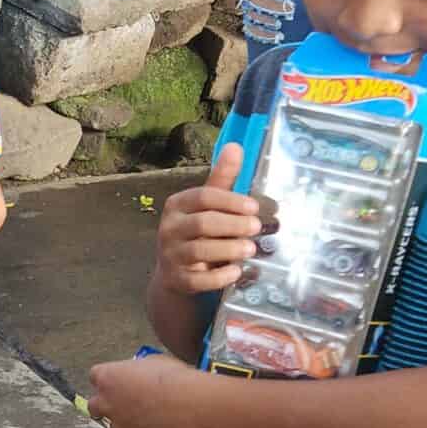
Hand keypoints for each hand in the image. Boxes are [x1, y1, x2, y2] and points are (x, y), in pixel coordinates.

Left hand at [86, 353, 209, 427]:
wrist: (189, 405)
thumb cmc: (173, 378)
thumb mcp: (152, 362)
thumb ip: (136, 372)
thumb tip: (139, 376)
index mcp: (107, 377)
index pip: (96, 376)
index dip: (109, 378)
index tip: (120, 379)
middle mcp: (106, 402)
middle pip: (94, 405)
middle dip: (105, 404)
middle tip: (123, 401)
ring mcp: (118, 424)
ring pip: (114, 424)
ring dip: (125, 420)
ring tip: (148, 414)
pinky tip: (158, 426)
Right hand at [154, 144, 267, 295]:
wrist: (175, 274)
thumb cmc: (197, 233)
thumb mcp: (207, 206)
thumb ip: (222, 180)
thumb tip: (235, 146)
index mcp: (177, 205)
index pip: (203, 197)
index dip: (230, 201)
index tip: (254, 207)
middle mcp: (169, 229)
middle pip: (202, 223)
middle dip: (233, 225)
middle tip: (257, 227)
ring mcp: (171, 255)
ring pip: (199, 251)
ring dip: (229, 248)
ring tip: (251, 249)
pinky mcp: (177, 280)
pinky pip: (197, 280)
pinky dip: (219, 276)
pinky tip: (236, 271)